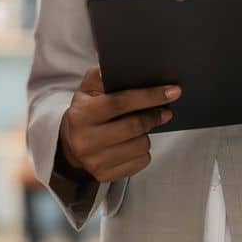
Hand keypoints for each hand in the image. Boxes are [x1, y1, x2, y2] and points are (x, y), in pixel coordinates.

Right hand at [57, 67, 177, 183]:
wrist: (69, 144)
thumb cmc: (86, 111)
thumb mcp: (88, 89)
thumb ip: (104, 75)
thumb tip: (129, 66)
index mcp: (81, 113)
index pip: (121, 102)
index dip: (149, 96)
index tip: (172, 92)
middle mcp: (85, 139)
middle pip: (134, 126)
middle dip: (154, 116)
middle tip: (166, 110)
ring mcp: (94, 160)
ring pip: (140, 146)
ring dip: (146, 135)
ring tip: (140, 129)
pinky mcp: (104, 175)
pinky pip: (140, 163)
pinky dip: (142, 152)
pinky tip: (133, 144)